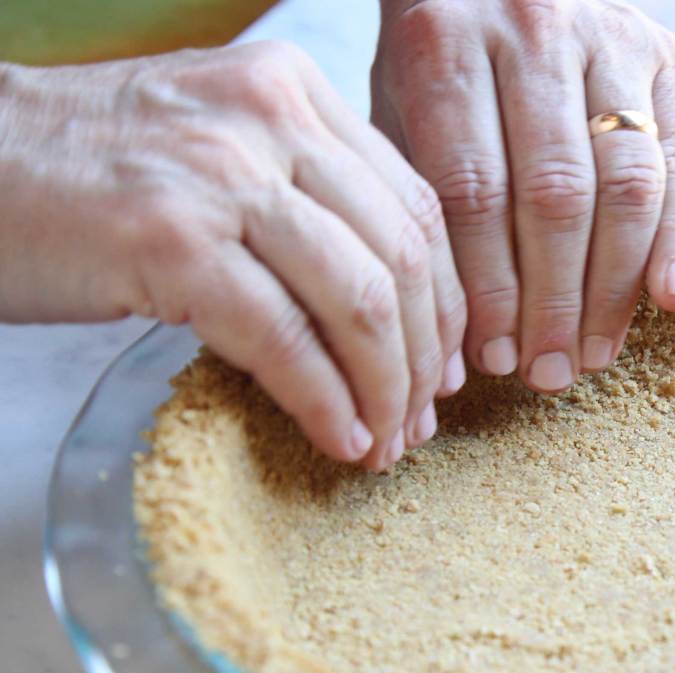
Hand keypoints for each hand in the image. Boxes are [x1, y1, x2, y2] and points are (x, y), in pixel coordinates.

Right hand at [0, 42, 466, 468]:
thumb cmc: (89, 171)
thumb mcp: (220, 149)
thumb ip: (308, 196)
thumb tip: (400, 310)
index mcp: (294, 90)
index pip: (416, 206)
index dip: (447, 301)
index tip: (446, 366)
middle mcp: (270, 118)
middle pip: (403, 257)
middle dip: (423, 359)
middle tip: (419, 421)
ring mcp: (221, 177)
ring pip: (361, 302)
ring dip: (385, 391)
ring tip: (385, 442)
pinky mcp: (170, 243)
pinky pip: (285, 341)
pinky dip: (325, 402)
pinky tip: (339, 439)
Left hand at [371, 0, 674, 390]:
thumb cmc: (437, 57)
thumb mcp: (399, 105)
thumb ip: (423, 200)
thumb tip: (455, 345)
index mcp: (442, 43)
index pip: (472, 191)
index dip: (489, 289)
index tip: (493, 360)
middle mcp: (531, 30)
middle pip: (554, 196)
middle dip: (554, 302)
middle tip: (549, 374)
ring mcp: (607, 37)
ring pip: (625, 185)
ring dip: (614, 286)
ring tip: (595, 354)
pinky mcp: (664, 53)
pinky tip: (670, 300)